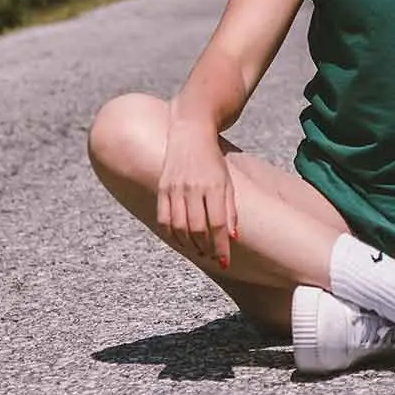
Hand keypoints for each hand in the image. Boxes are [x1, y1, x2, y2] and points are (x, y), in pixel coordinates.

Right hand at [156, 126, 237, 269]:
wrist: (190, 133)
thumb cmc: (213, 161)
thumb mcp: (228, 182)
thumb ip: (230, 210)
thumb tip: (232, 238)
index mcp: (214, 185)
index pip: (217, 223)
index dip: (220, 246)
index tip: (225, 261)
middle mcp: (193, 187)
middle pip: (197, 228)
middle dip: (206, 248)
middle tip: (213, 258)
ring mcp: (175, 188)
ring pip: (179, 227)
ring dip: (189, 245)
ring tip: (200, 251)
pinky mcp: (162, 188)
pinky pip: (164, 218)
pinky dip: (172, 234)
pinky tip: (181, 240)